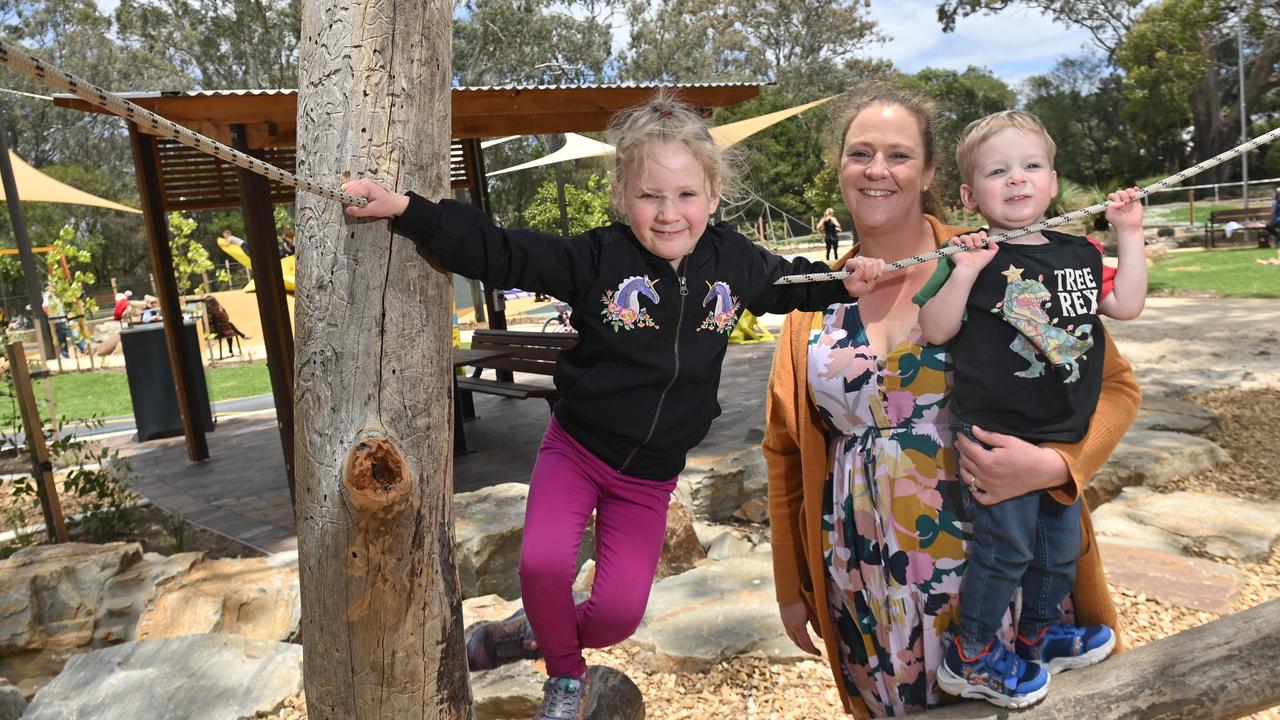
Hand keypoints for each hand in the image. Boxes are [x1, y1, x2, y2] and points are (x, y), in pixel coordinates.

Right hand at [342, 178, 410, 217]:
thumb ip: (359, 211)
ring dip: (351, 197)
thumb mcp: (373, 210)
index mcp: (366, 186)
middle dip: (350, 199)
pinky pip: (353, 188)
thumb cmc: (388, 205)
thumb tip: (347, 210)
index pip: (349, 193)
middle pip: (347, 189)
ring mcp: (364, 181)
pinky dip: (353, 194)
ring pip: (348, 188)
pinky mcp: (364, 184)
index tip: (350, 208)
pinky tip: (360, 200)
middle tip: (358, 207)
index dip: (348, 202)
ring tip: (360, 203)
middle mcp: (363, 181)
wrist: (397, 203)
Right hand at [779, 601, 821, 655]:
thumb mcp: (812, 611)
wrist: (788, 587)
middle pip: (797, 643)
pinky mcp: (784, 617)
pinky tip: (800, 634)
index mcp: (797, 626)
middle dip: (806, 649)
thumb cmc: (802, 598)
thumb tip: (823, 636)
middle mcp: (789, 626)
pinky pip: (790, 631)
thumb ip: (817, 624)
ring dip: (800, 643)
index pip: (805, 643)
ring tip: (807, 645)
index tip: (819, 654)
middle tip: (814, 651)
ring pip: (792, 637)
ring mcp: (785, 622)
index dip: (812, 650)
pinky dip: (796, 636)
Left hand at [842, 256, 884, 295]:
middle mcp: (859, 259)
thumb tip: (860, 269)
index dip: (863, 273)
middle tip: (865, 279)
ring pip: (877, 263)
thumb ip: (853, 277)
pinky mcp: (876, 261)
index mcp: (851, 263)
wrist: (859, 289)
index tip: (861, 279)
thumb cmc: (854, 286)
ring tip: (869, 278)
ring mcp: (868, 259)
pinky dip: (881, 270)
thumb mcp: (851, 285)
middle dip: (869, 275)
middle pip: (870, 263)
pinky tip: (876, 275)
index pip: (861, 263)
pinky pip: (882, 263)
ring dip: (875, 274)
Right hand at [948, 231, 996, 271]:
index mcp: (977, 244)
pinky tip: (960, 245)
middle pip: (972, 234)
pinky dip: (956, 240)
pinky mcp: (954, 247)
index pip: (979, 234)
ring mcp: (961, 245)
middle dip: (976, 238)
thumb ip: (995, 247)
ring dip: (968, 240)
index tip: (983, 238)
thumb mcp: (990, 255)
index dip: (982, 234)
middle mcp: (969, 244)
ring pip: (963, 236)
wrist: (970, 266)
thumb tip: (990, 240)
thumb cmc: (980, 262)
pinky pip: (953, 239)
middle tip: (977, 245)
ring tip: (970, 247)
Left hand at [955, 425, 1069, 504]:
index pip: (968, 449)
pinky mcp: (996, 496)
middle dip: (962, 452)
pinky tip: (974, 483)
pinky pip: (979, 497)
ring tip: (966, 461)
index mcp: (988, 461)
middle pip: (966, 462)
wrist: (1043, 470)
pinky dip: (974, 491)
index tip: (960, 435)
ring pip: (968, 479)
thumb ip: (988, 436)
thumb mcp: (1008, 440)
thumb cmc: (1026, 453)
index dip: (962, 440)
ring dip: (964, 468)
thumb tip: (972, 429)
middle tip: (963, 445)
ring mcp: (990, 488)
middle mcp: (985, 476)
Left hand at [1104, 187, 1142, 232]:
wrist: (1129, 227)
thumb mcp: (1109, 215)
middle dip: (1123, 195)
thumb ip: (1110, 206)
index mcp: (1113, 203)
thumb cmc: (1118, 222)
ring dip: (1129, 192)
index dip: (1115, 196)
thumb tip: (1119, 201)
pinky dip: (1136, 189)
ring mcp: (1128, 200)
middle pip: (1120, 192)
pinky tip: (1136, 190)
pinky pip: (1136, 192)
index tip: (1118, 202)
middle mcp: (1120, 201)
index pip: (1113, 195)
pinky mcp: (1136, 201)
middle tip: (1125, 202)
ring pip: (1128, 190)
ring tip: (1130, 199)